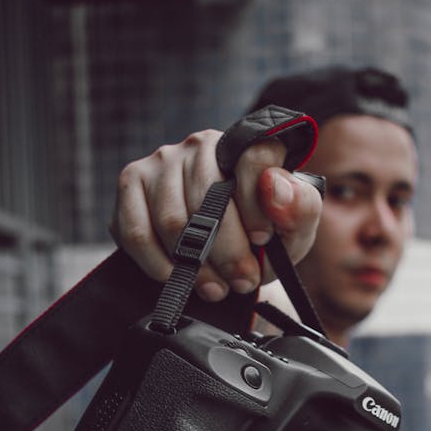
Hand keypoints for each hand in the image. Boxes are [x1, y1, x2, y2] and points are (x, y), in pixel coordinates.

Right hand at [110, 130, 321, 301]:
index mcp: (245, 145)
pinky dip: (159, 265)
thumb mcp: (293, 232)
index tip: (262, 240)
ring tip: (214, 286)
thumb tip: (273, 184)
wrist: (220, 261)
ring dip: (195, 265)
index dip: (258, 207)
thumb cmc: (259, 242)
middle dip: (228, 251)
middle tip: (240, 280)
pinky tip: (177, 277)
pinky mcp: (130, 184)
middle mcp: (201, 144)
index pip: (254, 157)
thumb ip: (301, 207)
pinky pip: (137, 232)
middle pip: (208, 199)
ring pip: (172, 221)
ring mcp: (161, 161)